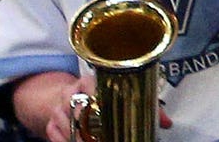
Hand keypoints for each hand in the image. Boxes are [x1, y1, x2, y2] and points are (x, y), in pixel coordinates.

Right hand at [18, 73, 170, 141]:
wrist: (64, 96)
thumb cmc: (94, 96)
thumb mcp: (115, 95)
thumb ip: (143, 107)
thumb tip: (166, 123)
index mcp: (87, 82)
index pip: (93, 89)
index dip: (102, 105)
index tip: (112, 120)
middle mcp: (70, 94)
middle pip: (80, 112)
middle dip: (94, 131)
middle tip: (107, 138)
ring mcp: (58, 110)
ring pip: (69, 128)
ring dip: (83, 140)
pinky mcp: (51, 124)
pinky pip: (56, 136)